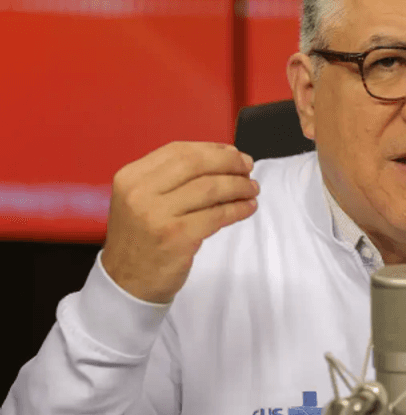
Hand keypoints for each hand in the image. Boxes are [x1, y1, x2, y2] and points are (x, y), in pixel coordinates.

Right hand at [102, 141, 259, 302]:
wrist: (127, 283)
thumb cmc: (143, 238)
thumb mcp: (143, 199)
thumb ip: (173, 177)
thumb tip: (224, 155)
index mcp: (132, 177)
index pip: (179, 151)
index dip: (212, 149)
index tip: (233, 153)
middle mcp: (140, 192)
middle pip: (196, 164)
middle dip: (229, 163)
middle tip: (248, 168)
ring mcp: (157, 215)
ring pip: (210, 188)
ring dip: (238, 186)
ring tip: (252, 189)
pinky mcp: (176, 237)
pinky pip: (217, 215)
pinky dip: (238, 209)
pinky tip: (248, 207)